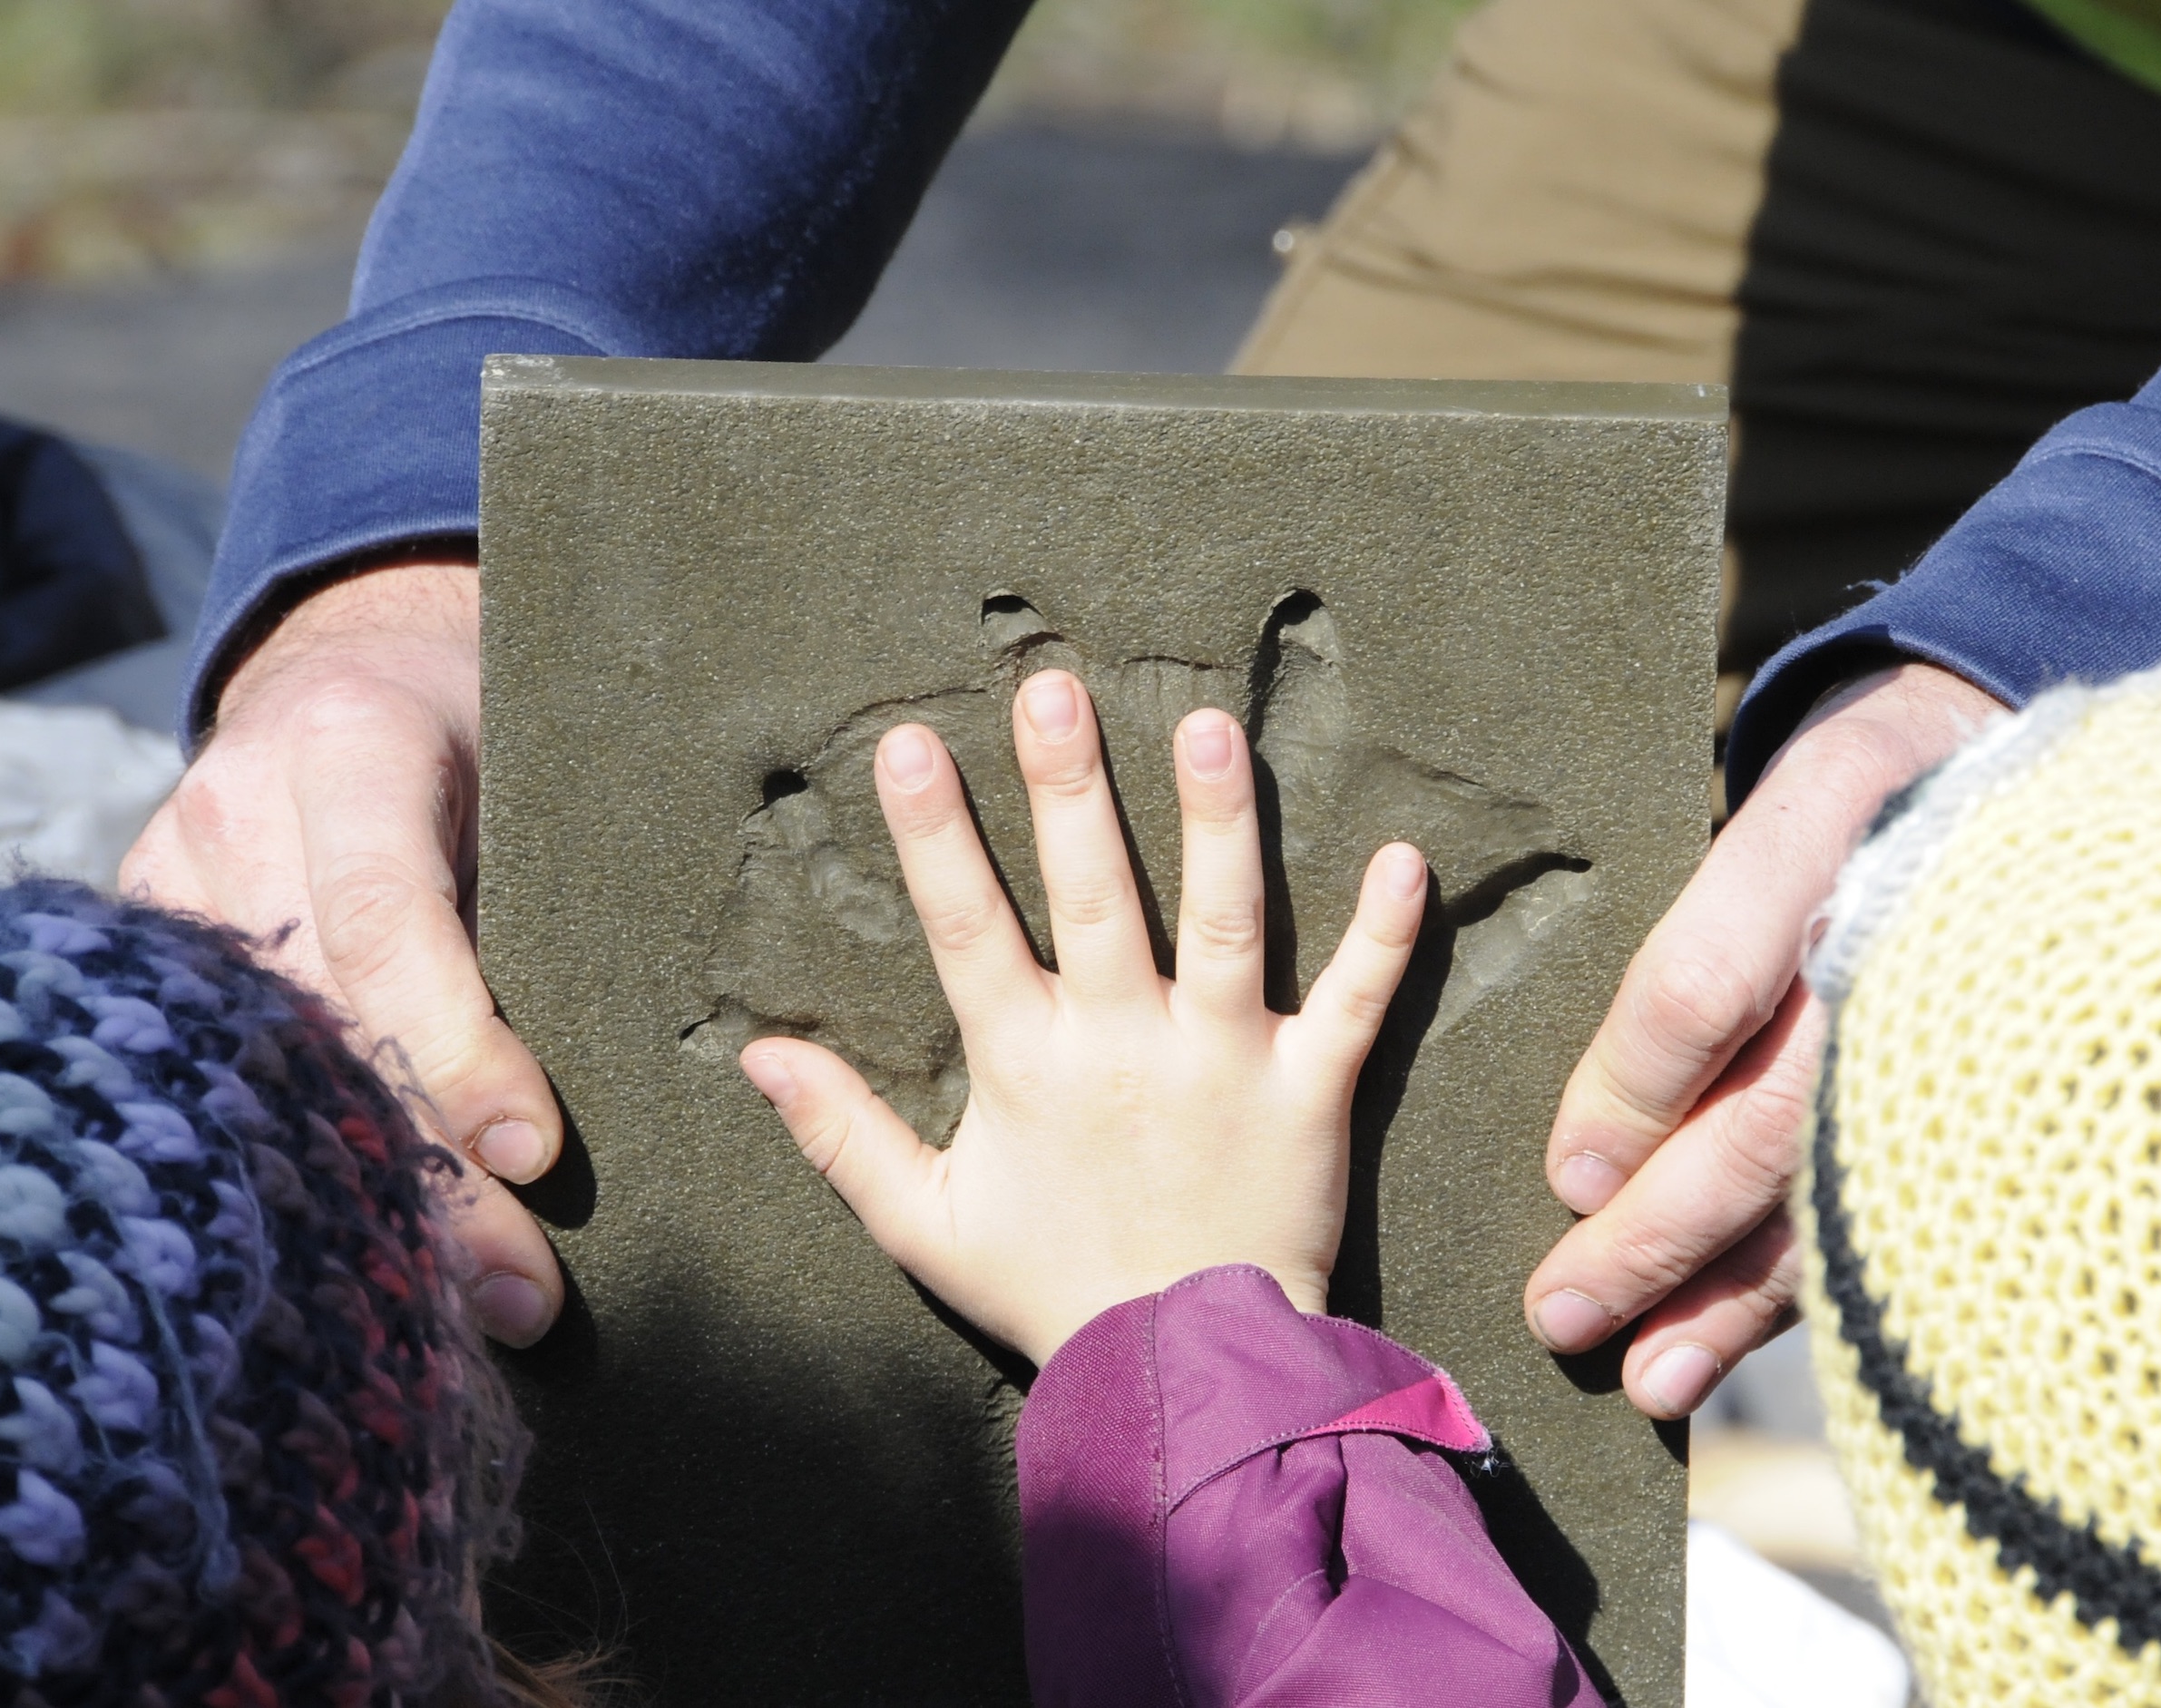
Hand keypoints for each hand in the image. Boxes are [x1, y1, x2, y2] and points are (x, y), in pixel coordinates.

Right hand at [119, 563, 566, 1345]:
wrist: (353, 668)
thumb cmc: (494, 722)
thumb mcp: (543, 760)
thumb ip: (569, 880)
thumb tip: (662, 1055)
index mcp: (351, 746)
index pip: (389, 922)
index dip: (457, 1050)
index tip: (539, 1155)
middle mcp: (241, 811)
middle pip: (325, 1026)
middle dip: (426, 1176)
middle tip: (526, 1298)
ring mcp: (176, 878)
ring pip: (268, 1073)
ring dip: (372, 1198)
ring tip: (475, 1309)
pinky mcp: (156, 939)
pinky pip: (232, 1074)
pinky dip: (315, 1163)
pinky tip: (385, 1250)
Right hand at [739, 670, 1427, 1366]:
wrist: (1182, 1375)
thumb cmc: (1050, 1290)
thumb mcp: (926, 1225)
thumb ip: (842, 1135)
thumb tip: (756, 1055)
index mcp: (1027, 1067)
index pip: (969, 931)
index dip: (936, 838)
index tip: (911, 745)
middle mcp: (1125, 1046)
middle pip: (1094, 897)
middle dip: (1069, 788)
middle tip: (1055, 687)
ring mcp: (1223, 1063)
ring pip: (1226, 924)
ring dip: (1219, 824)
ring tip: (1211, 728)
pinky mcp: (1308, 1094)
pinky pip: (1355, 1004)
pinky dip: (1386, 937)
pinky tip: (1405, 858)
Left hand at [1527, 662, 2004, 1416]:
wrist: (1986, 762)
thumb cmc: (1825, 801)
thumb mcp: (1748, 814)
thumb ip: (1679, 949)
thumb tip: (1588, 1153)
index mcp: (1817, 830)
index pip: (1702, 987)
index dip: (1629, 1092)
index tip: (1567, 1180)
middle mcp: (1894, 930)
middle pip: (1764, 1117)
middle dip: (1658, 1232)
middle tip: (1560, 1313)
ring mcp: (1951, 1006)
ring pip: (1829, 1181)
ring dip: (1730, 1295)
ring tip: (1644, 1376)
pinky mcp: (1976, 1077)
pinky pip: (1886, 1195)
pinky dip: (1803, 1282)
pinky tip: (1732, 1344)